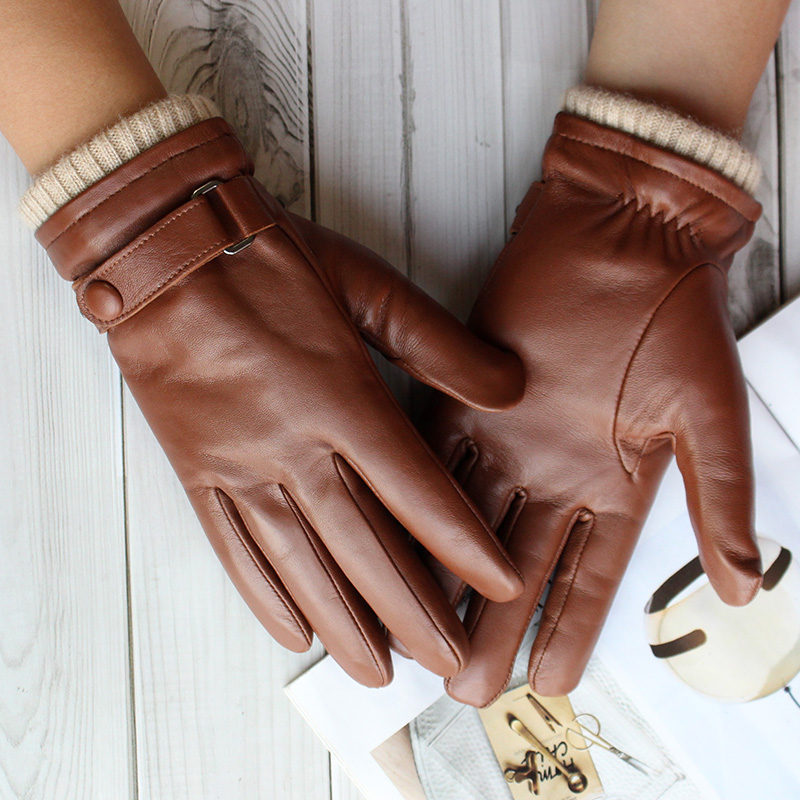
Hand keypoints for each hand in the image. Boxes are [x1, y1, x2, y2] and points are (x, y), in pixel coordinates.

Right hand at [34, 117, 523, 686]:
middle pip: (363, 547)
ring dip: (342, 623)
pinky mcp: (196, 470)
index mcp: (341, 399)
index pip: (416, 491)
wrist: (163, 251)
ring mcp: (239, 465)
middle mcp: (292, 446)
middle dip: (413, 610)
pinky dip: (263, 596)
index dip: (464, 544)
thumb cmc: (267, 262)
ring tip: (377, 672)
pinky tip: (292, 632)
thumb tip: (510, 387)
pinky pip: (233, 548)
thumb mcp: (365, 285)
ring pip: (299, 564)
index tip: (501, 587)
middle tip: (449, 662)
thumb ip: (439, 344)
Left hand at [425, 112, 763, 704]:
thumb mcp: (707, 417)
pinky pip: (433, 457)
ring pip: (467, 523)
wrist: (626, 237)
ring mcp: (505, 437)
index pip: (589, 578)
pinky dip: (414, 501)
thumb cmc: (674, 321)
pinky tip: (394, 546)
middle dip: (494, 628)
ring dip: (445, 579)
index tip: (551, 685)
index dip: (572, 631)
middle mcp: (553, 471)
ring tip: (423, 635)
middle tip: (468, 687)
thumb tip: (743, 590)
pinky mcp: (464, 395)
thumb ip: (720, 501)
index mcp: (613, 485)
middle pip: (519, 566)